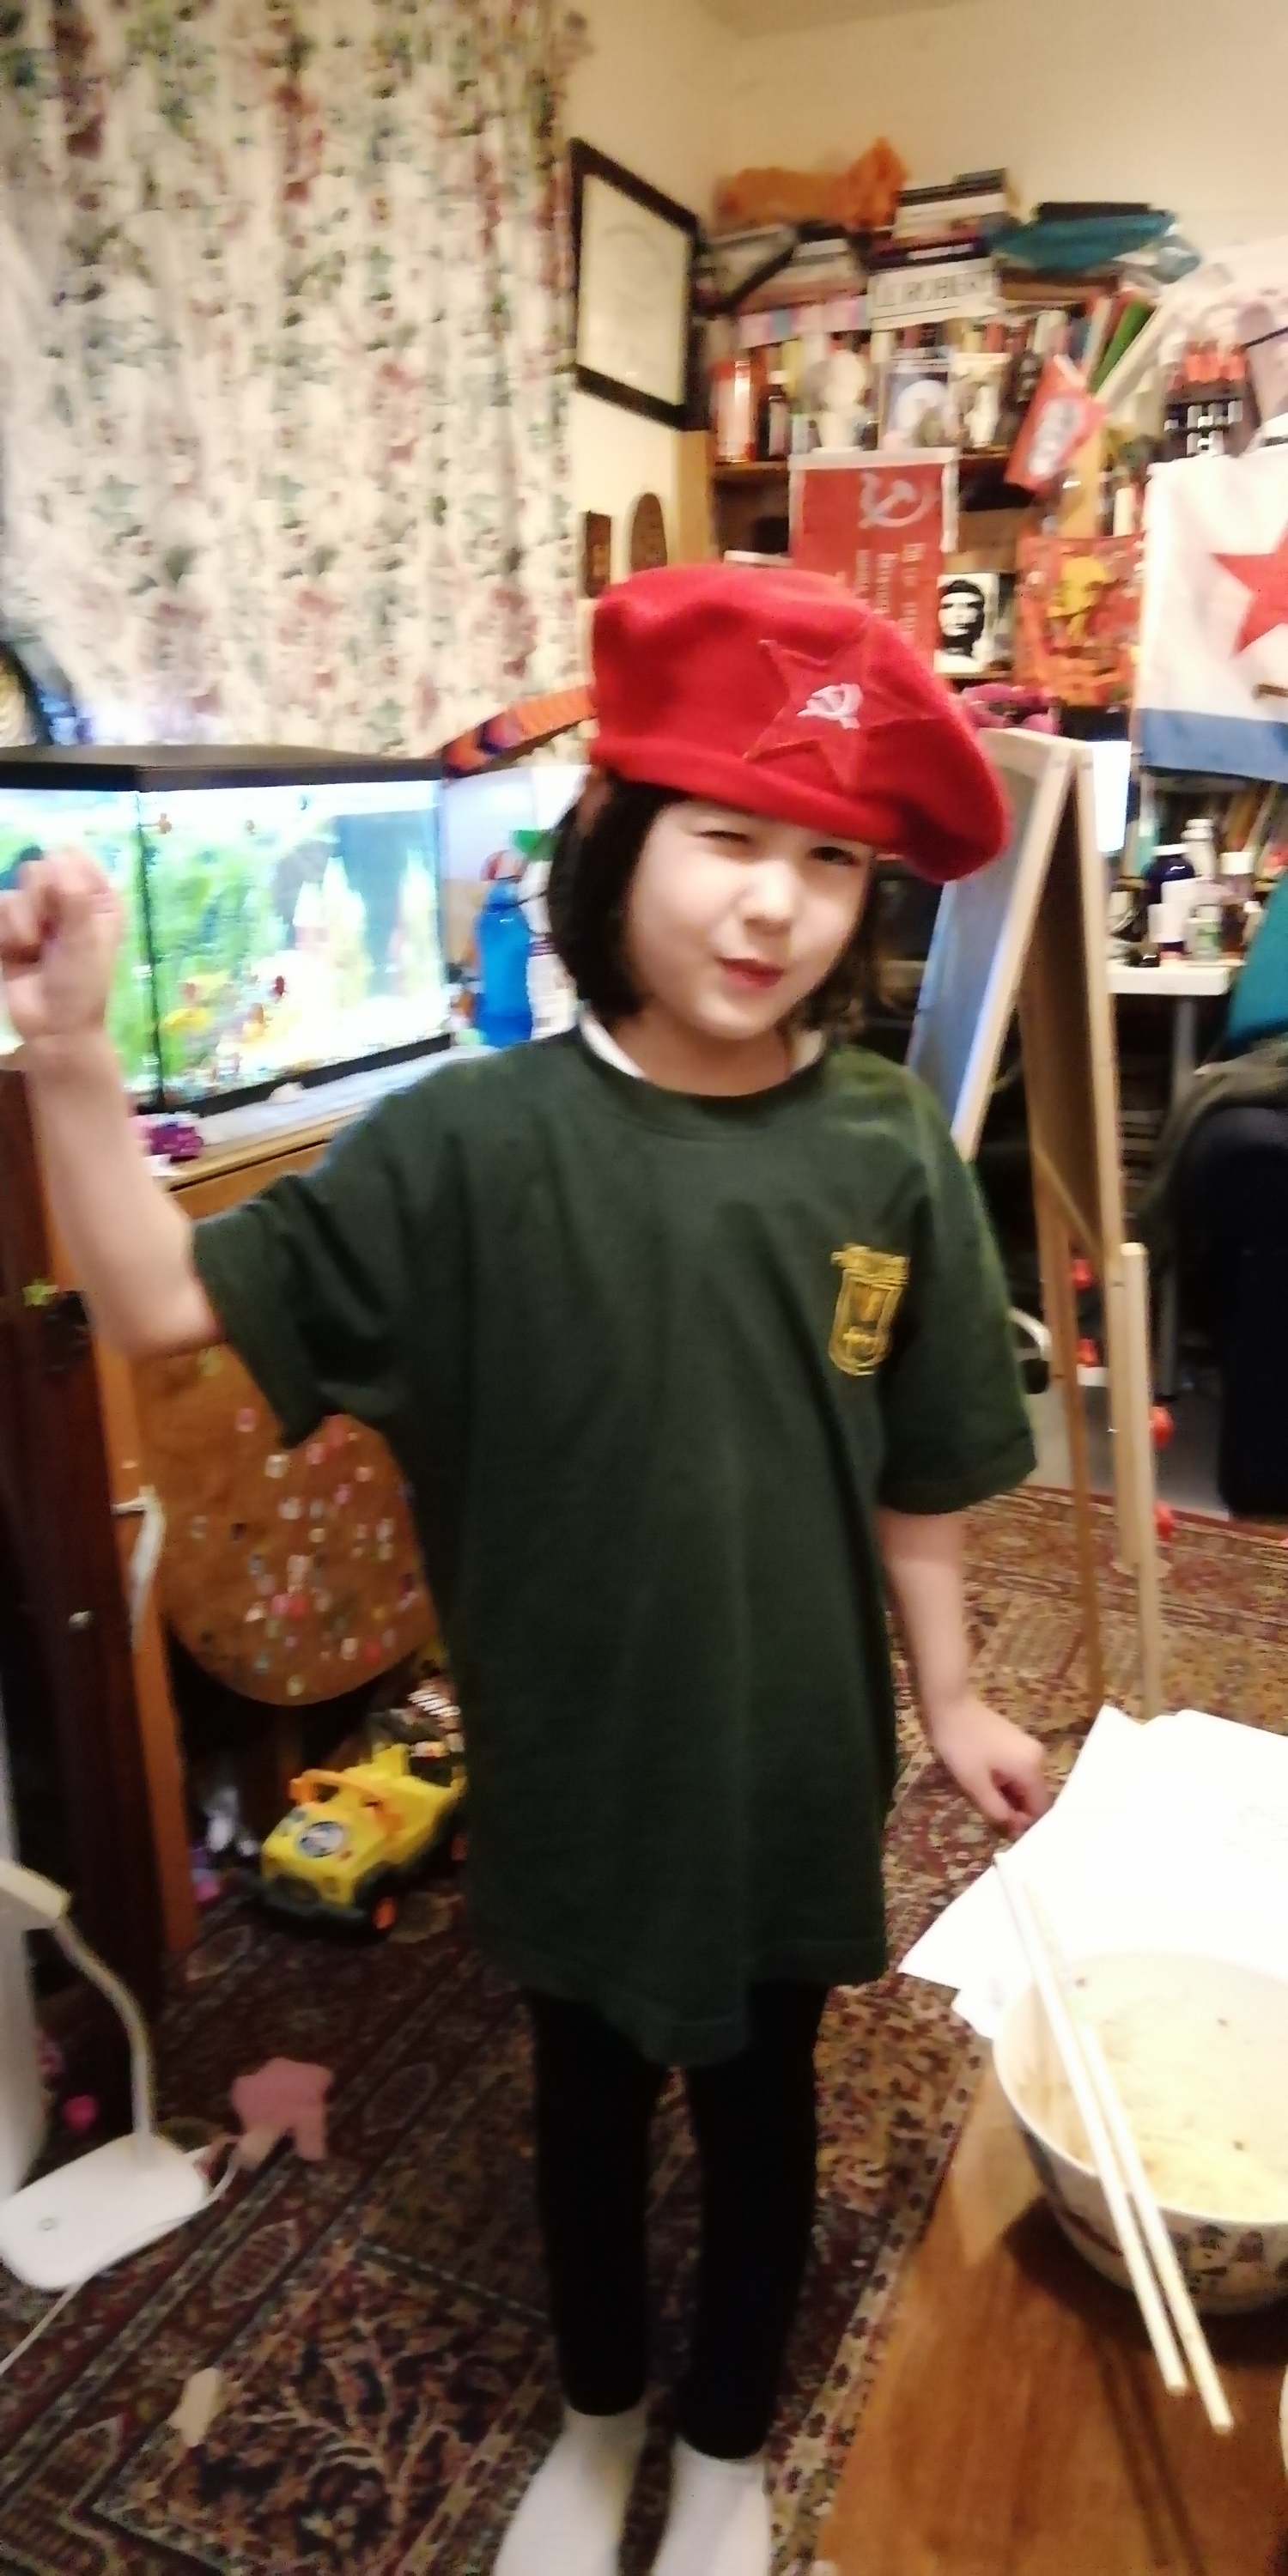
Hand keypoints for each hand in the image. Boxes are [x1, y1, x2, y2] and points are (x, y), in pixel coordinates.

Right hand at [0, 849, 122, 1052]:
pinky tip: (17, 952)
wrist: (52, 1029)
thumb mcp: (85, 939)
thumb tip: (55, 857)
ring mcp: (38, 913)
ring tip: (33, 950)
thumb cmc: (81, 986)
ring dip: (21, 922)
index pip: (73, 857)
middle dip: (38, 900)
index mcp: (97, 897)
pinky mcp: (10, 928)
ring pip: (14, 889)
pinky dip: (4, 932)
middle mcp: (69, 899)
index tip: (66, 903)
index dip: (62, 875)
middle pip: (38, 868)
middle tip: (48, 933)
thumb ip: (73, 896)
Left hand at [926, 1694, 1050, 1835]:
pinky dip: (1006, 1783)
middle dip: (1016, 1810)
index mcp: (1032, 1767)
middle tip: (990, 1815)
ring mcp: (1028, 1747)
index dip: (1025, 1824)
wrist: (949, 1704)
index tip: (1002, 1829)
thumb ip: (998, 1810)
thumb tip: (1015, 1828)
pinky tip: (986, 1783)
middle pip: (1034, 1796)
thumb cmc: (960, 1745)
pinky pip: (1018, 1772)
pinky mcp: (1017, 1743)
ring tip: (984, 1798)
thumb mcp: (975, 1784)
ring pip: (1025, 1784)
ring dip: (1008, 1796)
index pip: (1040, 1808)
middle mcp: (1038, 1757)